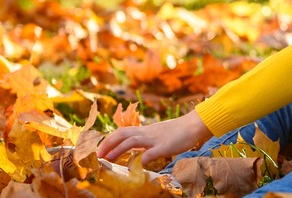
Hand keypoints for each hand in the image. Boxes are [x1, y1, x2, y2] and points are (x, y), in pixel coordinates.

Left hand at [97, 110, 211, 165]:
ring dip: (118, 150)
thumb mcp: (159, 134)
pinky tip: (136, 166)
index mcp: (145, 130)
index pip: (122, 132)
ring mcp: (155, 139)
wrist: (193, 124)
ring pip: (132, 142)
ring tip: (109, 159)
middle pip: (123, 134)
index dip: (109, 140)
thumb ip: (148, 141)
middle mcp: (147, 133)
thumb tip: (139, 152)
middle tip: (98, 155)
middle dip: (108, 144)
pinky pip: (151, 153)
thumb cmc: (178, 131)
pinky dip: (142, 159)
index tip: (100, 149)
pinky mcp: (165, 146)